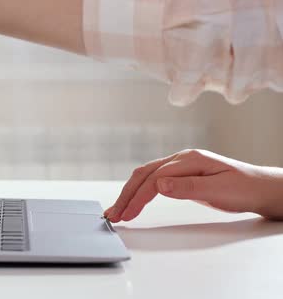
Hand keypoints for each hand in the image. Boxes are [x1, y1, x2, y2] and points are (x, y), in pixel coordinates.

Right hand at [104, 149, 282, 221]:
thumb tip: (159, 185)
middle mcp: (181, 159)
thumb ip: (188, 187)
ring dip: (129, 193)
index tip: (127, 215)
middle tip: (114, 215)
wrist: (261, 188)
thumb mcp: (218, 190)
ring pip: (145, 176)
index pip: (153, 179)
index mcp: (189, 160)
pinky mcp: (180, 175)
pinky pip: (153, 180)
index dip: (137, 198)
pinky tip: (133, 200)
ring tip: (118, 210)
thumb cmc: (244, 189)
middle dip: (126, 195)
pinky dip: (139, 191)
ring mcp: (179, 166)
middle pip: (143, 174)